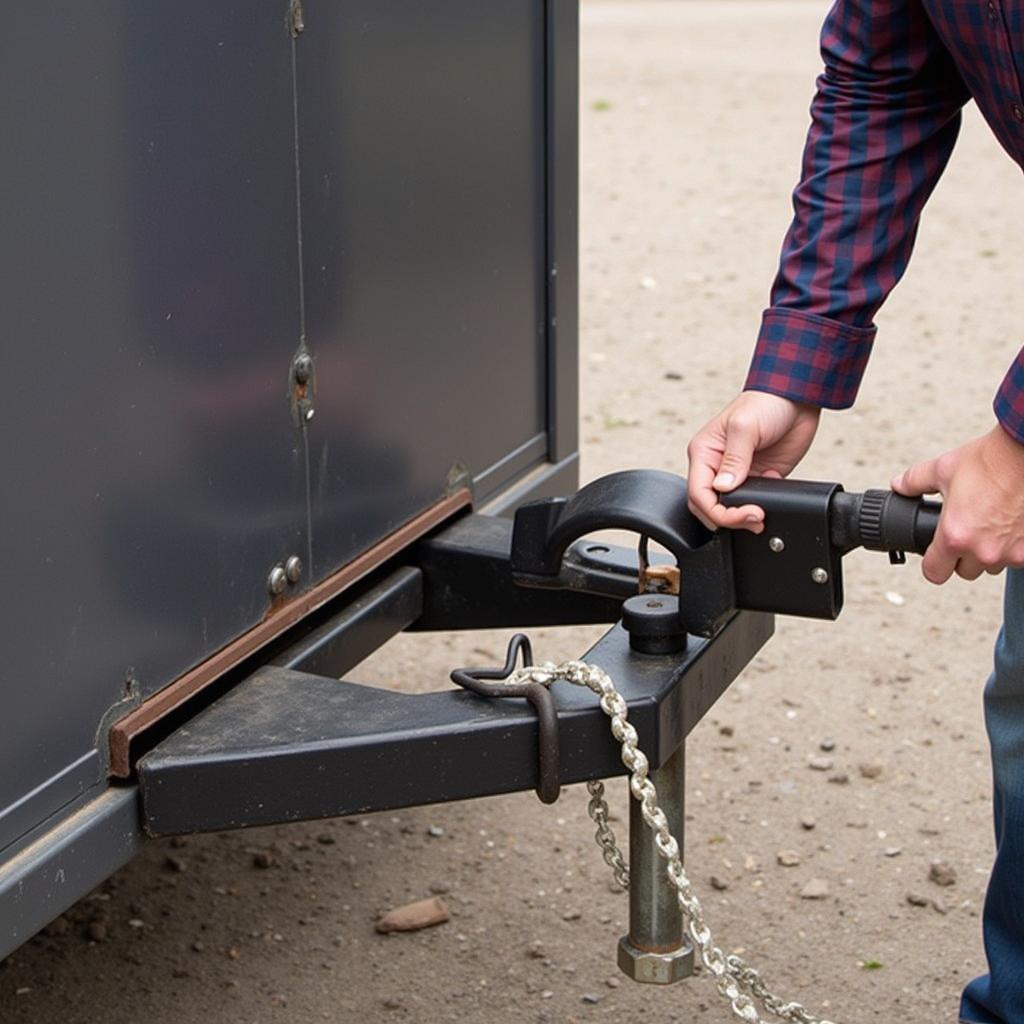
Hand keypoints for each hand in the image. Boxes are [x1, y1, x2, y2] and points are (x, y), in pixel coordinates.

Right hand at [686, 391, 821, 531]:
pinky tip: (774, 492)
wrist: (799, 396)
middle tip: (754, 518)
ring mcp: (739, 474)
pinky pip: (755, 501)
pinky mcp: (760, 477)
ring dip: (744, 517)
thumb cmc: (766, 402)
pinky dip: (763, 506)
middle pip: (710, 506)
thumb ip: (734, 459)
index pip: (698, 493)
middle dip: (729, 518)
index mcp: (705, 453)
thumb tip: (722, 487)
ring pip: (731, 508)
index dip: (717, 511)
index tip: (744, 514)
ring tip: (762, 515)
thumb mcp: (745, 426)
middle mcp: (717, 466)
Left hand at [892, 424, 1023, 582]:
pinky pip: (1016, 557)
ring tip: (989, 524)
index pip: (934, 574)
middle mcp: (984, 550)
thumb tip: (900, 485)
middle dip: (962, 555)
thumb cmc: (992, 460)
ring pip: (993, 565)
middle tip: (965, 531)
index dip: (932, 564)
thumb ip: (915, 481)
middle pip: (965, 571)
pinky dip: (1012, 545)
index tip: (934, 555)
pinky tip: (1009, 523)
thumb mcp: (943, 469)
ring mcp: (1012, 552)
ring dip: (988, 551)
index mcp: (955, 536)